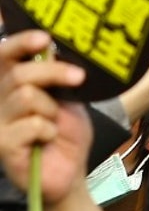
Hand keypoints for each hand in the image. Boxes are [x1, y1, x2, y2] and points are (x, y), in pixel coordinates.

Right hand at [0, 32, 90, 204]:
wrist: (70, 171)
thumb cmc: (66, 132)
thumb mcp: (67, 98)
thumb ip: (58, 76)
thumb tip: (54, 48)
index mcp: (13, 85)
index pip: (4, 56)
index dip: (21, 44)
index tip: (44, 39)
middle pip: (19, 74)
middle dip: (54, 73)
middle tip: (78, 78)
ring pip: (27, 97)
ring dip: (52, 110)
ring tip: (54, 124)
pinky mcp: (2, 144)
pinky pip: (32, 125)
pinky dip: (49, 131)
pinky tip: (46, 140)